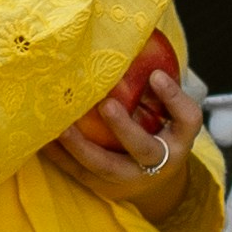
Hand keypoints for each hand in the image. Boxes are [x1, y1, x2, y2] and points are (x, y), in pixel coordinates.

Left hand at [50, 66, 205, 208]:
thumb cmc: (158, 133)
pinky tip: (44, 138)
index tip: (156, 75)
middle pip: (144, 149)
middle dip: (125, 128)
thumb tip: (134, 45)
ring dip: (82, 147)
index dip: (174, 98)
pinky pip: (79, 172)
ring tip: (62, 127)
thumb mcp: (169, 116)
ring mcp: (130, 178)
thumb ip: (158, 90)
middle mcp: (159, 163)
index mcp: (179, 140)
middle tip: (106, 104)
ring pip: (105, 166)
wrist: (154, 183)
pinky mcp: (103, 186)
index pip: (187, 119)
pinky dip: (60, 156)